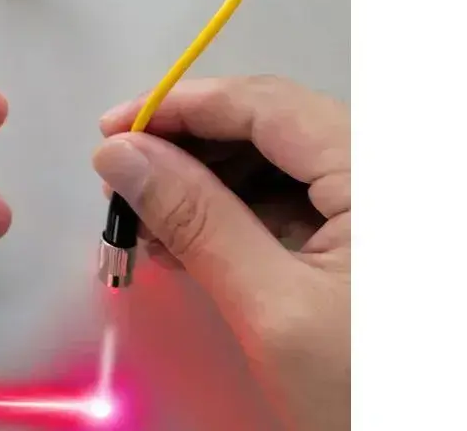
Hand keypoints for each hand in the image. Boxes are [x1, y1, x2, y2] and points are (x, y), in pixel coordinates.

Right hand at [93, 77, 349, 430]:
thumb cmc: (370, 394)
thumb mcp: (274, 310)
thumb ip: (195, 220)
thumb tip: (118, 155)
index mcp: (376, 167)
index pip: (262, 102)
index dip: (178, 106)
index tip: (111, 130)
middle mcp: (385, 166)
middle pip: (269, 125)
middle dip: (187, 149)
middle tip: (122, 182)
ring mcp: (381, 200)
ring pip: (278, 161)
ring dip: (206, 184)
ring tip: (146, 222)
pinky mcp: (373, 234)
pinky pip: (297, 198)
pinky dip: (239, 214)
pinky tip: (189, 242)